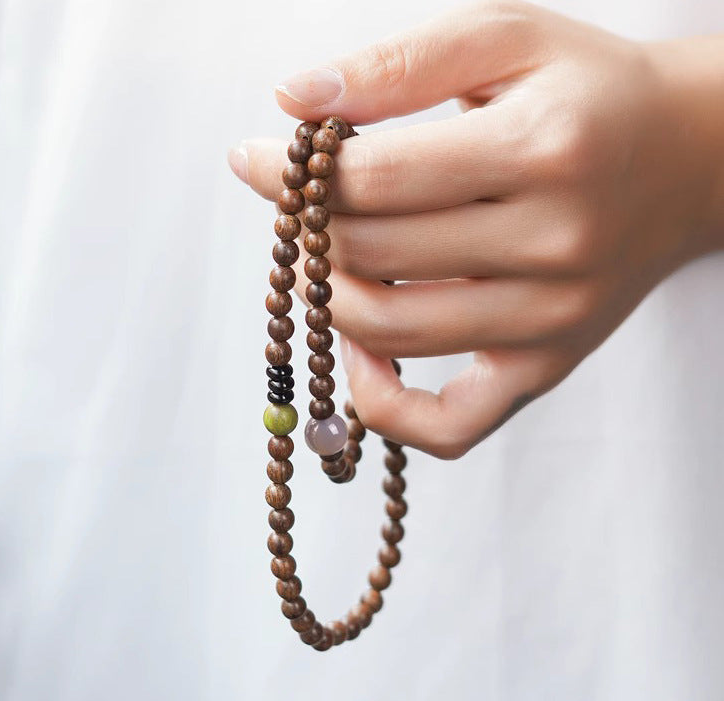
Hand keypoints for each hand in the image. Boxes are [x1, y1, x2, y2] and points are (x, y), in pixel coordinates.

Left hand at [230, 1, 723, 458]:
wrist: (684, 159)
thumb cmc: (588, 94)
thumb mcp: (506, 38)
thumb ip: (399, 63)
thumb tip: (294, 98)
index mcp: (542, 147)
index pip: (375, 177)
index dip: (293, 173)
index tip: (254, 159)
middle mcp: (555, 242)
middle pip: (375, 254)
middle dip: (308, 229)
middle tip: (295, 207)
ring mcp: (552, 318)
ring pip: (393, 331)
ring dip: (327, 299)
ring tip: (323, 259)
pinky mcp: (546, 364)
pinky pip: (451, 426)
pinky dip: (383, 407)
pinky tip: (359, 357)